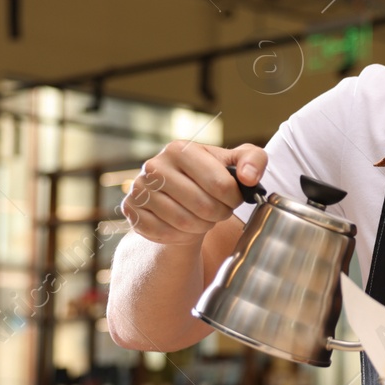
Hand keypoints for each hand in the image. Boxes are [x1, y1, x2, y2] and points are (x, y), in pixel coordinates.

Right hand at [119, 140, 267, 245]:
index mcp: (180, 149)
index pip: (220, 184)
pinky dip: (181, 236)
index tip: (233, 199)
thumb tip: (249, 177)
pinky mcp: (131, 210)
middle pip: (203, 206)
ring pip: (184, 222)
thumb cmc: (209, 177)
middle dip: (219, 214)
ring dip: (202, 226)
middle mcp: (154, 166)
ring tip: (204, 218)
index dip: (233, 199)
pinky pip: (164, 233)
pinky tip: (185, 227)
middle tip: (220, 212)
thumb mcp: (234, 162)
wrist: (176, 195)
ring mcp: (139, 188)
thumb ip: (253, 160)